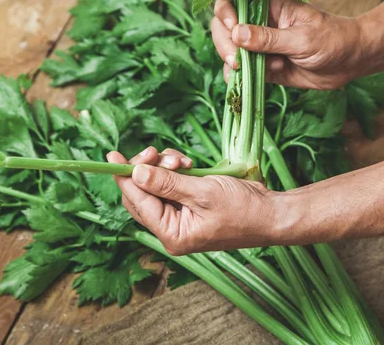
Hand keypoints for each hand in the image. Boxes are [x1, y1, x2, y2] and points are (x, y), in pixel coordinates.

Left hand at [107, 147, 276, 254]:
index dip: (124, 177)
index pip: (137, 202)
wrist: (272, 214)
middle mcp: (172, 229)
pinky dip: (175, 171)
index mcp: (172, 234)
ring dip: (164, 167)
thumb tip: (135, 173)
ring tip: (182, 160)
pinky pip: (171, 185)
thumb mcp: (203, 192)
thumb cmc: (243, 209)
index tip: (111, 157)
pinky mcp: (190, 206)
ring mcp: (181, 218)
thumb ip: (167, 183)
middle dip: (147, 169)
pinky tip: (187, 164)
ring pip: (156, 187)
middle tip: (157, 151)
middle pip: (142, 195)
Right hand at [211, 0, 363, 89]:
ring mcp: (258, 47)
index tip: (233, 28)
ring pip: (228, 52)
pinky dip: (240, 79)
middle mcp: (258, 24)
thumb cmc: (331, 40)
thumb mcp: (302, 39)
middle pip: (223, 28)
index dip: (225, 12)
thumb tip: (237, 34)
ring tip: (270, 68)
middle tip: (239, 61)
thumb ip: (269, 38)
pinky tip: (258, 79)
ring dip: (237, 64)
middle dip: (225, 44)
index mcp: (268, 6)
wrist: (348, 63)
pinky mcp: (261, 67)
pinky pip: (239, 73)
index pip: (233, 0)